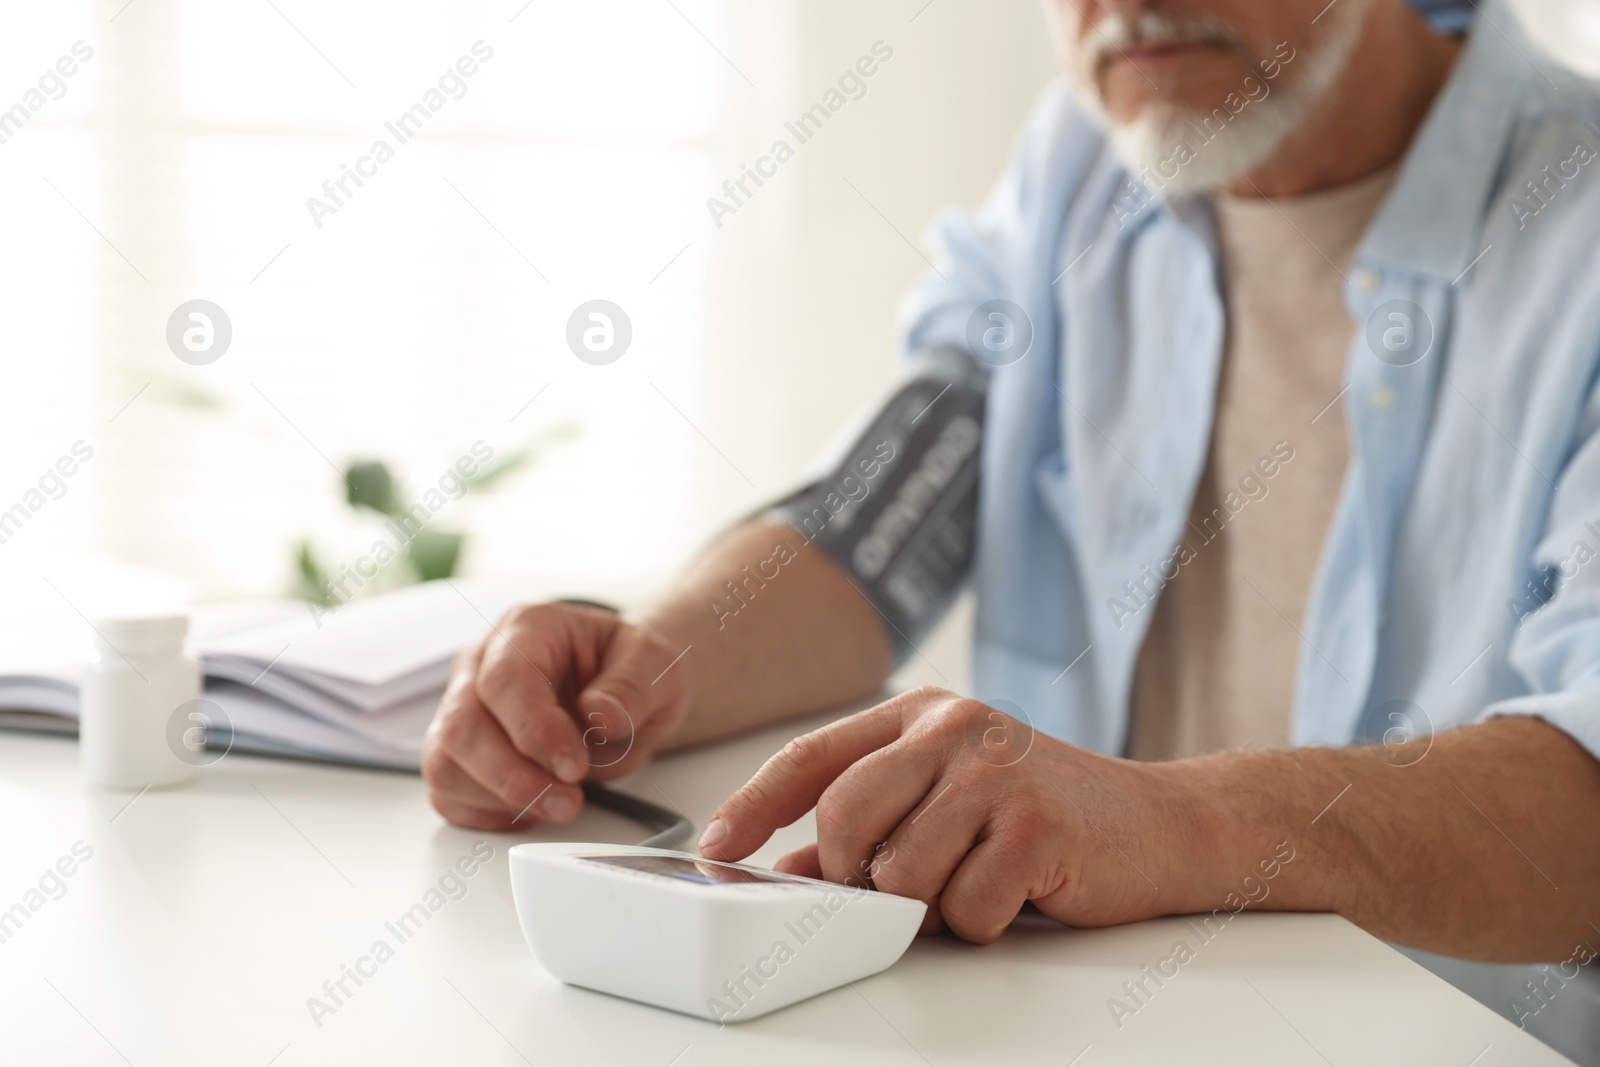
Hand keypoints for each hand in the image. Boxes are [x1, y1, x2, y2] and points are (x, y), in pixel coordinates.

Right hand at [422, 602, 690, 830]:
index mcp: (528, 628)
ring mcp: (462, 707)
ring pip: (444, 762)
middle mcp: (481, 663)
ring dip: (499, 798)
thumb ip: (632, 685)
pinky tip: (530, 808)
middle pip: (461, 725)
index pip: (504, 679)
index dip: (534, 730)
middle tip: (568, 800)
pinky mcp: (459, 751)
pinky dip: (484, 812)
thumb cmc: (630, 669)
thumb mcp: (655, 663)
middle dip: (514, 776)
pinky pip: (447, 791)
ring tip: (557, 803)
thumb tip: (599, 714)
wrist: (622, 688)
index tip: (573, 766)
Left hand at [697, 687, 1215, 942]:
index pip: (813, 756)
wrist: (1161, 823)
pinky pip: (963, 908)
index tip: (715, 845)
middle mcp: (955, 729)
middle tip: (882, 892)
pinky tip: (1015, 893)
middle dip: (847, 873)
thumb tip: (786, 867)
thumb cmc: (1044, 813)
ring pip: (900, 874)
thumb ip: (871, 819)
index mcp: (922, 714)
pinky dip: (980, 921)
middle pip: (843, 815)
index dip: (753, 804)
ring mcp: (997, 773)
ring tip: (972, 881)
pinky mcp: (1037, 827)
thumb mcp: (948, 797)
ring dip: (927, 904)